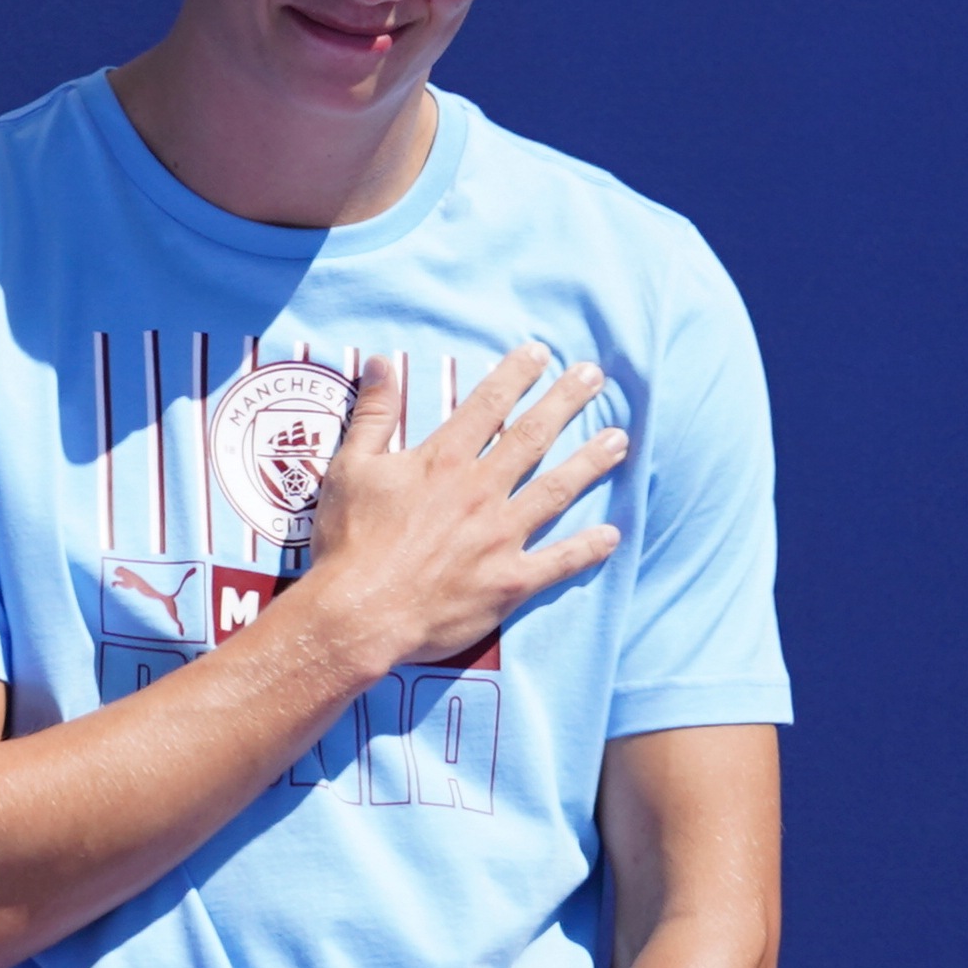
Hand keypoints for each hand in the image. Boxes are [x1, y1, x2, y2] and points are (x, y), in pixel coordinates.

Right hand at [304, 341, 626, 677]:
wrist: (359, 614)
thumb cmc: (349, 543)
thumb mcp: (349, 468)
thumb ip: (373, 414)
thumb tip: (379, 362)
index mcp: (443, 461)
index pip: (488, 404)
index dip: (516, 374)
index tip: (540, 353)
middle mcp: (480, 491)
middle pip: (533, 436)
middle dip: (566, 401)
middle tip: (593, 377)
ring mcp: (501, 537)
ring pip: (556, 490)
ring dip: (590, 462)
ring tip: (619, 440)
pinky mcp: (510, 582)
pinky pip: (559, 561)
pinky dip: (588, 549)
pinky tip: (612, 535)